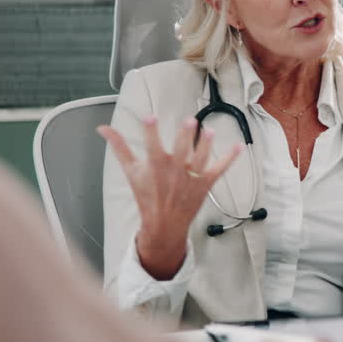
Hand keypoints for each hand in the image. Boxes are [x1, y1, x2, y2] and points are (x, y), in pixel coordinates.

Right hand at [98, 117, 241, 278]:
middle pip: (181, 152)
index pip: (151, 145)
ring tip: (209, 131)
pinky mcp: (205, 184)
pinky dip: (230, 159)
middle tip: (189, 121)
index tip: (149, 117)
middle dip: (185, 137)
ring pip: (200, 160)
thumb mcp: (131, 172)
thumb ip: (119, 148)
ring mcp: (191, 178)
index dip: (150, 132)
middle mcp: (174, 172)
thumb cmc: (147, 195)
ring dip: (206, 145)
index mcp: (155, 166)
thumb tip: (102, 128)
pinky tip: (239, 146)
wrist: (164, 224)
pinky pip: (219, 169)